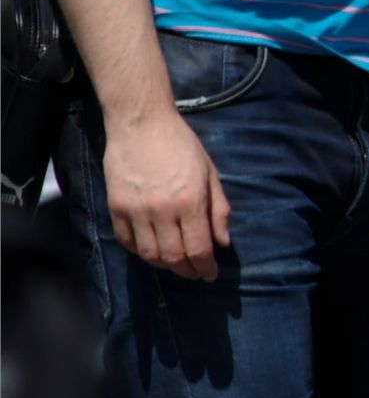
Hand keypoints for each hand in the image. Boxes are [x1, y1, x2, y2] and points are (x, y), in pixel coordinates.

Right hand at [101, 108, 231, 281]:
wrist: (141, 123)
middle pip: (174, 257)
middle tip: (195, 272)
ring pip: (150, 254)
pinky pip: (127, 241)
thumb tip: (222, 242)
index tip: (211, 274)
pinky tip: (152, 250)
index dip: (206, 268)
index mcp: (190, 201)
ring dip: (165, 265)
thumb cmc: (181, 145)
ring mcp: (136, 210)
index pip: (198, 249)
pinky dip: (141, 252)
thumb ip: (218, 209)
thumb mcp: (209, 173)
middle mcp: (162, 210)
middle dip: (188, 271)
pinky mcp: (115, 207)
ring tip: (176, 263)